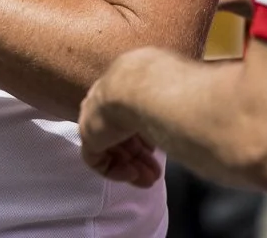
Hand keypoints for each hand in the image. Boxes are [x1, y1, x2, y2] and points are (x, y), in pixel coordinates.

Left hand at [78, 53, 163, 188]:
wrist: (136, 88)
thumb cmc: (159, 87)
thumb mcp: (163, 96)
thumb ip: (163, 108)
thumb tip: (178, 119)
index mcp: (122, 87)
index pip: (129, 116)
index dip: (144, 135)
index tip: (157, 148)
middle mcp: (105, 102)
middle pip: (120, 135)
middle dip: (139, 156)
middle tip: (156, 172)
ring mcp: (94, 118)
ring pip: (111, 149)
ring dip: (132, 166)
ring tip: (150, 180)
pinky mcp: (87, 136)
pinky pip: (99, 160)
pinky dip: (116, 170)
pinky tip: (133, 173)